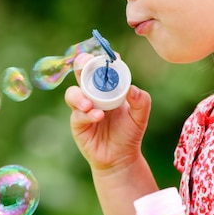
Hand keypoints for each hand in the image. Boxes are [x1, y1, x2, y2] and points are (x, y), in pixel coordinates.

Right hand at [65, 53, 150, 171]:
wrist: (120, 158)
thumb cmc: (129, 133)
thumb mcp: (140, 116)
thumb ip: (141, 101)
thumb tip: (133, 89)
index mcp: (107, 87)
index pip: (102, 67)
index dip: (104, 58)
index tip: (111, 56)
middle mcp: (92, 93)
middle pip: (81, 72)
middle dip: (82, 63)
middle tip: (86, 63)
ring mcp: (83, 107)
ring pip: (72, 92)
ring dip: (79, 95)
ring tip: (89, 104)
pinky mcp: (78, 123)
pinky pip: (77, 114)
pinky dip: (86, 114)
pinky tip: (97, 117)